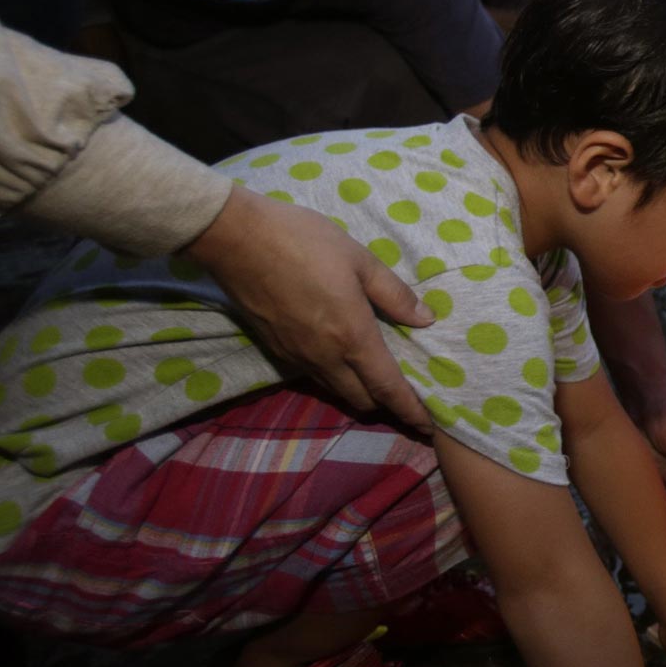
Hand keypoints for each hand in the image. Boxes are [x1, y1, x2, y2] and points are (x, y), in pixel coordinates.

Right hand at [186, 187, 433, 433]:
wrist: (235, 240)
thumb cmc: (304, 243)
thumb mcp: (359, 260)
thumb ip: (394, 294)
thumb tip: (425, 320)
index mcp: (352, 337)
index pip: (387, 388)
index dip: (410, 410)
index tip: (429, 426)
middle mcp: (324, 357)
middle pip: (361, 399)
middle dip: (386, 404)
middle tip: (407, 395)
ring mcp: (296, 357)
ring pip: (335, 389)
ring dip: (358, 392)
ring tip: (378, 380)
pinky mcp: (276, 349)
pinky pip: (313, 375)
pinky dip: (334, 377)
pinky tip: (342, 358)